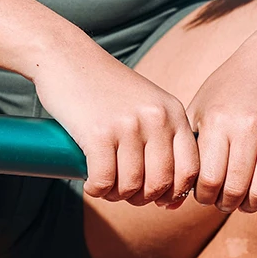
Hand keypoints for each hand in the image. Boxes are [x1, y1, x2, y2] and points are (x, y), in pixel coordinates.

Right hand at [33, 34, 198, 205]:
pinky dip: (96, 190)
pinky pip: (104, 181)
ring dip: (116, 196)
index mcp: (173, 112)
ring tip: (105, 186)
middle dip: (142, 199)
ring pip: (132, 186)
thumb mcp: (146, 104)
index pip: (190, 169)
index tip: (158, 198)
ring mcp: (128, 125)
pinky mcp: (98, 133)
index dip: (175, 192)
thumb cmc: (104, 88)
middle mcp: (156, 118)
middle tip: (124, 192)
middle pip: (161, 184)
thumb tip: (172, 201)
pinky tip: (91, 184)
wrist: (65, 56)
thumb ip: (163, 139)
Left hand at [189, 39, 256, 211]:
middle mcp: (247, 126)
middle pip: (235, 189)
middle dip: (226, 204)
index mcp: (217, 120)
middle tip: (224, 201)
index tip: (205, 195)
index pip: (208, 179)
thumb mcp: (200, 107)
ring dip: (251, 206)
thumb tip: (173, 194)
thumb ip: (187, 146)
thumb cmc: (229, 90)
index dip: (205, 196)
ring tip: (245, 202)